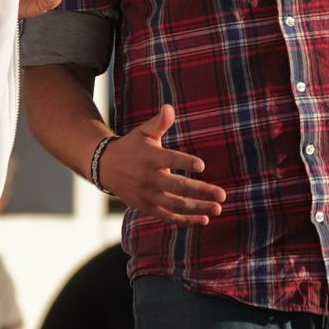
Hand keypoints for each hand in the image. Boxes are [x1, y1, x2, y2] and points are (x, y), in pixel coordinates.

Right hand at [97, 104, 225, 226]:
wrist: (105, 167)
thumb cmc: (132, 146)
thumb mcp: (143, 132)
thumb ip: (159, 122)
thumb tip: (169, 107)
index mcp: (150, 156)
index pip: (170, 159)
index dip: (185, 162)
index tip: (202, 165)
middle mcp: (149, 178)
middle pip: (178, 186)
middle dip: (202, 192)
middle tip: (222, 195)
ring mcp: (147, 195)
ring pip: (176, 205)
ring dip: (198, 208)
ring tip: (217, 209)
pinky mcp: (146, 207)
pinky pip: (168, 216)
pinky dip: (185, 220)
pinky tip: (204, 220)